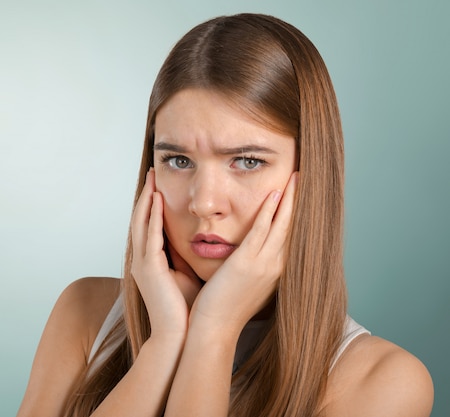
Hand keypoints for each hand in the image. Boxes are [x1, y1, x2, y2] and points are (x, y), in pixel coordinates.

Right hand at [131, 169, 202, 338]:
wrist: (178, 335)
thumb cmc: (186, 308)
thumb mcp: (186, 273)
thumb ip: (186, 255)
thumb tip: (200, 238)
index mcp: (150, 262)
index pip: (148, 226)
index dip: (151, 204)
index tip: (159, 185)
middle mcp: (142, 260)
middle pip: (140, 219)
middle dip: (145, 195)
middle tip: (152, 173)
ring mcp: (142, 264)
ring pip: (140, 222)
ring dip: (146, 199)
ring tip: (152, 179)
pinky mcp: (149, 269)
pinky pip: (150, 236)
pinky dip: (152, 216)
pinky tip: (157, 199)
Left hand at [190, 172, 297, 332]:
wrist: (215, 328)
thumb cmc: (225, 306)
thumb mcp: (246, 283)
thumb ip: (252, 265)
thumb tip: (251, 252)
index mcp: (276, 271)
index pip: (293, 236)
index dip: (299, 213)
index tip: (303, 194)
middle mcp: (276, 267)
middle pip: (294, 226)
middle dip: (300, 200)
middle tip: (305, 177)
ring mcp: (263, 265)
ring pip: (282, 224)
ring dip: (290, 199)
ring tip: (296, 177)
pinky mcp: (247, 263)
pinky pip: (262, 231)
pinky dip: (270, 212)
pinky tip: (275, 194)